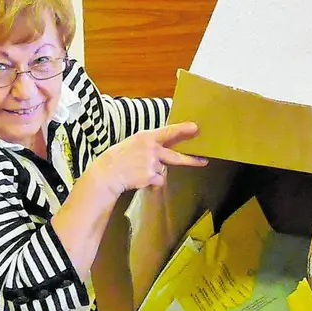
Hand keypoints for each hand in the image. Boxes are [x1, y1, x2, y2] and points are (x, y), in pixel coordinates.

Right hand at [89, 122, 208, 195]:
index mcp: (146, 137)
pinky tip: (138, 178)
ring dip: (155, 172)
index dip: (183, 130)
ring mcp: (152, 163)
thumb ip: (149, 144)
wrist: (107, 173)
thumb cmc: (118, 158)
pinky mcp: (150, 176)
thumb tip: (164, 147)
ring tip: (138, 171)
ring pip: (163, 170)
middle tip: (204, 160)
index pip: (168, 132)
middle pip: (176, 156)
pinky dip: (152, 182)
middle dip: (191, 160)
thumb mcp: (133, 143)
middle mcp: (151, 149)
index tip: (195, 128)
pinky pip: (158, 180)